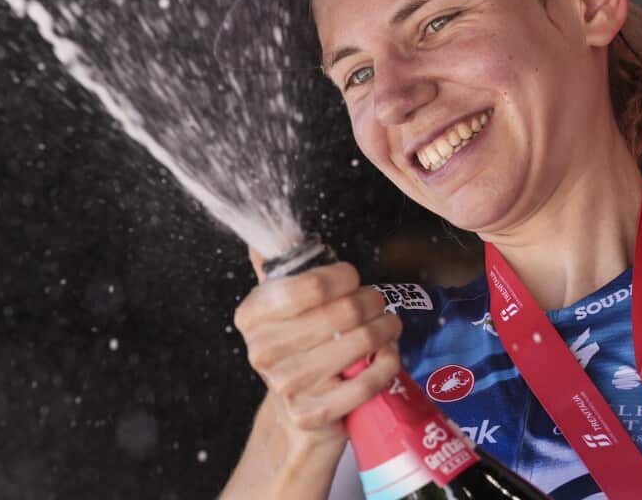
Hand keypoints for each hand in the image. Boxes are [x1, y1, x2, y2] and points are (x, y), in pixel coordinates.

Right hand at [233, 253, 403, 451]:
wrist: (296, 412)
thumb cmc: (297, 348)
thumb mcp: (281, 305)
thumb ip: (280, 266)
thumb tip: (275, 228)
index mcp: (252, 315)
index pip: (308, 284)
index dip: (341, 276)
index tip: (352, 277)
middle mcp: (263, 350)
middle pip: (341, 312)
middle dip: (371, 301)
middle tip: (378, 301)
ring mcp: (287, 384)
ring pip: (359, 343)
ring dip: (385, 329)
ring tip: (388, 324)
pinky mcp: (313, 412)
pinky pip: (366, 381)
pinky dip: (387, 364)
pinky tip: (388, 354)